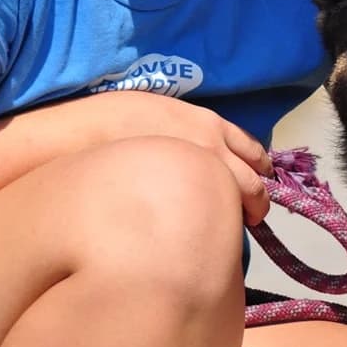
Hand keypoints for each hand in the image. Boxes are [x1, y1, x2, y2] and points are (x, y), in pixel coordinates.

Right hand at [0, 90, 273, 224]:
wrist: (85, 136)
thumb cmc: (116, 121)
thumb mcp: (162, 112)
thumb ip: (188, 129)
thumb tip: (201, 147)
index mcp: (208, 123)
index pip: (251, 148)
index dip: (258, 166)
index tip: (260, 177)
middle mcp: (214, 148)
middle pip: (253, 180)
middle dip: (258, 198)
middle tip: (256, 213)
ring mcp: (201, 173)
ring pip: (240, 200)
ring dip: (245, 213)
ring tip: (242, 226)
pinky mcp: (185, 199)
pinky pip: (213, 215)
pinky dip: (221, 224)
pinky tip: (215, 233)